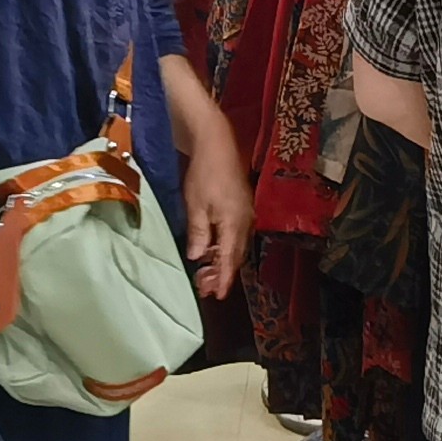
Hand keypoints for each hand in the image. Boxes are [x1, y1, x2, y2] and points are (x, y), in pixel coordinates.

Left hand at [161, 58, 252, 299]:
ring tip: (207, 274)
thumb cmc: (204, 174)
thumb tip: (198, 258)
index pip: (230, 259)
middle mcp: (245, 222)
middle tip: (206, 288)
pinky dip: (225, 247)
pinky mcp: (242, 207)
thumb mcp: (196, 205)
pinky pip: (236, 235)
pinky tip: (213, 249)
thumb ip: (199, 233)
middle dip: (222, 273)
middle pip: (236, 256)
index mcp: (234, 223)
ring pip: (237, 246)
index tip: (218, 296)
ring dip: (224, 261)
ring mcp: (246, 214)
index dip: (224, 279)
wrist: (217, 144)